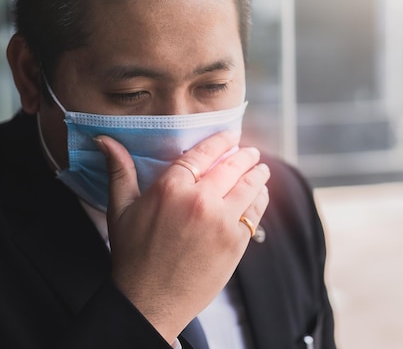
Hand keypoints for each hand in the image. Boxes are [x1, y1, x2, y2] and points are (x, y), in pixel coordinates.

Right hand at [94, 131, 269, 343]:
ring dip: (259, 173)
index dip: (221, 140)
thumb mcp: (120, 210)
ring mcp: (221, 221)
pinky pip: (256, 211)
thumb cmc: (132, 255)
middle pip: (232, 166)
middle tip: (251, 152)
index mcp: (171, 188)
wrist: (150, 301)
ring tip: (262, 169)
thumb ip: (119, 171)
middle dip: (246, 155)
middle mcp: (199, 200)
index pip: (203, 153)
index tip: (232, 135)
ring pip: (249, 186)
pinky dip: (261, 198)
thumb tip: (105, 140)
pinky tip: (261, 193)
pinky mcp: (236, 241)